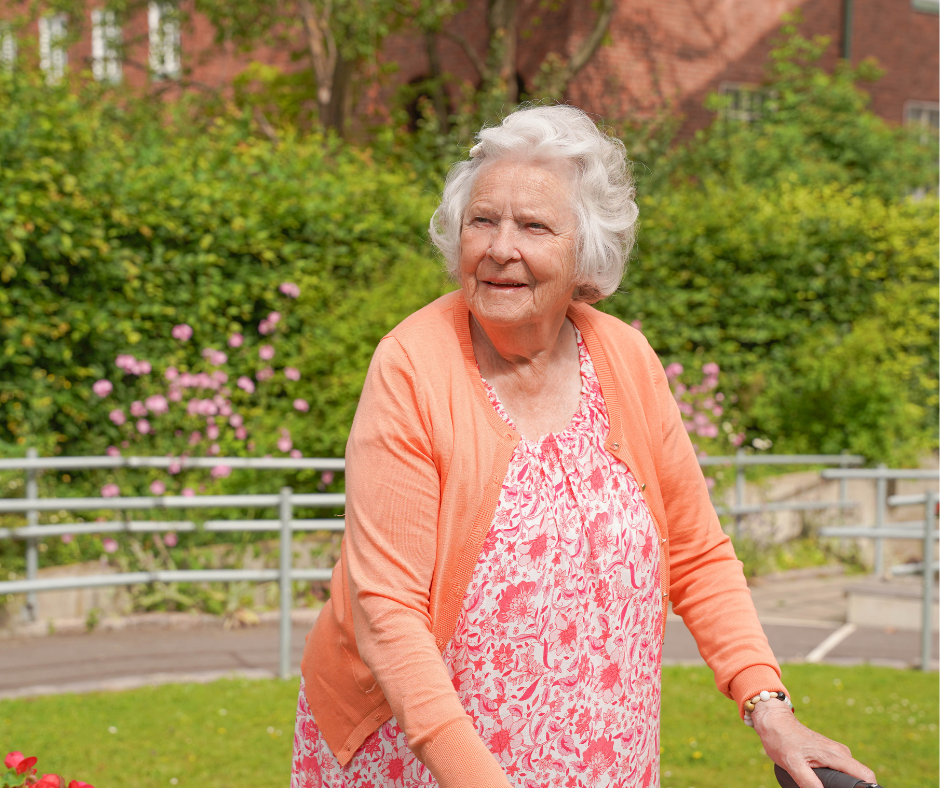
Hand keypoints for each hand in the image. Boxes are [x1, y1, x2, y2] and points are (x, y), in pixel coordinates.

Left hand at [751, 701, 876, 787]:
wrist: (773, 720)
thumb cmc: (781, 739)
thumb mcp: (792, 764)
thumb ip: (808, 782)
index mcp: (836, 755)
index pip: (866, 775)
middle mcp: (840, 752)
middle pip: (859, 776)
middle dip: (853, 787)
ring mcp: (834, 751)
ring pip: (848, 772)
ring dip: (843, 783)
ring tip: (828, 786)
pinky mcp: (827, 751)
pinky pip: (839, 767)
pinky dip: (836, 776)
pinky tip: (823, 782)